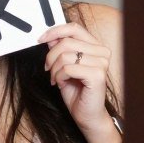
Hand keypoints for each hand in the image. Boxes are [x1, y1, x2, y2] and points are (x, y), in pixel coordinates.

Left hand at [38, 21, 111, 138]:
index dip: (55, 31)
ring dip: (54, 69)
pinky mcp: (98, 75)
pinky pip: (68, 68)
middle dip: (50, 56)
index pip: (74, 28)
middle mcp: (102, 52)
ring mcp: (102, 63)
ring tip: (55, 78)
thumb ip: (60, 49)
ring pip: (65, 55)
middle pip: (66, 42)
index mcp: (96, 46)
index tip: (41, 39)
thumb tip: (50, 36)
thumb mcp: (64, 65)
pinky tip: (60, 83)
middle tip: (47, 68)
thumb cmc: (76, 91)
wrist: (86, 114)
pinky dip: (58, 76)